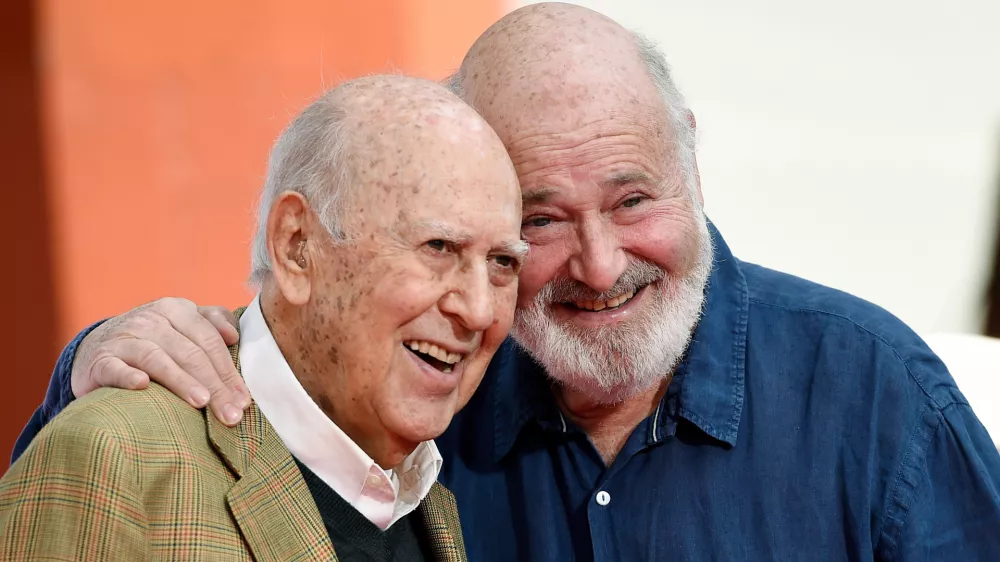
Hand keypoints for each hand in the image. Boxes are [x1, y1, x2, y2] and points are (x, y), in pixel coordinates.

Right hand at [72, 298, 249, 424]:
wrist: (97, 348)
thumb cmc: (153, 341)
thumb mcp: (182, 325)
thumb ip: (212, 323)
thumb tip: (233, 336)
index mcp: (175, 309)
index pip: (209, 341)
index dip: (229, 371)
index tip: (243, 401)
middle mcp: (149, 320)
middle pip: (190, 353)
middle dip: (215, 386)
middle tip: (231, 414)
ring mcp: (123, 338)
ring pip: (158, 359)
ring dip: (181, 381)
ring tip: (202, 402)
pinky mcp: (100, 359)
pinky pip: (115, 367)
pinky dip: (128, 376)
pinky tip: (142, 386)